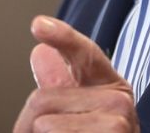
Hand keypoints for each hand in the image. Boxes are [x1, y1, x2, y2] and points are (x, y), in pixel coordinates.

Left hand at [13, 16, 138, 132]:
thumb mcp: (79, 116)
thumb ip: (61, 87)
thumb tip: (41, 53)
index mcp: (110, 86)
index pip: (84, 54)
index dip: (62, 37)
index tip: (38, 27)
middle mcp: (121, 101)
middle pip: (42, 98)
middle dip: (28, 127)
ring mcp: (120, 124)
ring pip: (44, 124)